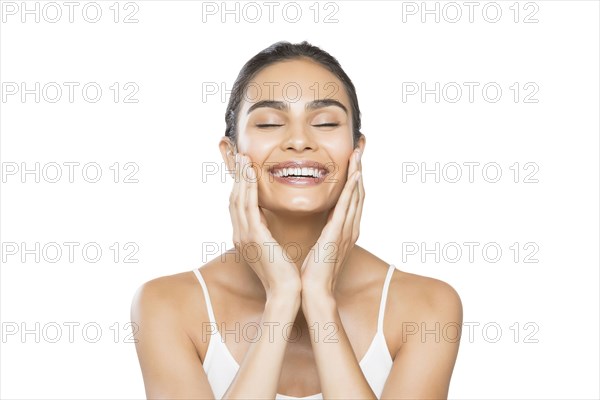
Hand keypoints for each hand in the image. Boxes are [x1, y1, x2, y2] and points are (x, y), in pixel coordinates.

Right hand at [228, 153, 301, 298]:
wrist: (285, 291)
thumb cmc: (284, 273)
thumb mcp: (271, 249)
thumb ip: (265, 233)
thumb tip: (267, 220)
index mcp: (244, 238)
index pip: (239, 206)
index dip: (241, 187)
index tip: (245, 169)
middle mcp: (240, 234)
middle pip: (234, 199)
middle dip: (237, 178)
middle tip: (241, 157)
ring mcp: (244, 235)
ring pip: (239, 199)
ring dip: (241, 177)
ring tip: (245, 159)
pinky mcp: (253, 236)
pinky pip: (248, 206)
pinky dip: (249, 188)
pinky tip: (252, 174)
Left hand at [300, 148, 363, 295]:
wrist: (313, 292)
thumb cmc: (314, 271)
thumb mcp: (322, 245)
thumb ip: (325, 230)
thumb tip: (322, 219)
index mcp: (345, 229)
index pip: (352, 198)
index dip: (355, 178)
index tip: (353, 159)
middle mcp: (350, 227)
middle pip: (358, 192)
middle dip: (360, 169)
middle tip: (360, 148)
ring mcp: (346, 230)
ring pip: (355, 196)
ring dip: (358, 173)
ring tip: (358, 153)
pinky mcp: (338, 234)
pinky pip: (347, 208)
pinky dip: (352, 190)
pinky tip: (355, 175)